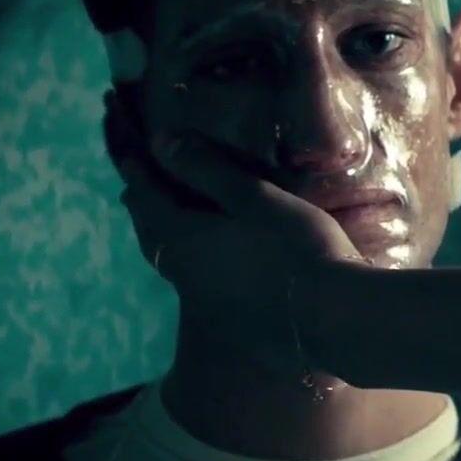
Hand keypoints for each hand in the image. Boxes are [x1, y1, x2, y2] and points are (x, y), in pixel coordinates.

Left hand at [103, 90, 359, 377]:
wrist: (332, 318)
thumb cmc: (295, 247)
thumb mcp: (253, 198)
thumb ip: (206, 170)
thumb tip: (161, 140)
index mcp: (184, 240)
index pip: (149, 200)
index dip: (139, 175)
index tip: (128, 158)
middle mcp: (185, 274)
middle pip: (153, 235)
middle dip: (143, 210)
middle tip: (135, 192)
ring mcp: (206, 301)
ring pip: (170, 261)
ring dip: (162, 236)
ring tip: (164, 223)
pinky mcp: (231, 319)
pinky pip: (194, 280)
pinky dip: (187, 259)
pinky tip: (207, 262)